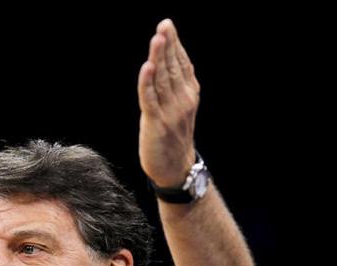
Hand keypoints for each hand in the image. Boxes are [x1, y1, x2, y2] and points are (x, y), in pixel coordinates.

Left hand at [138, 18, 199, 188]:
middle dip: (168, 45)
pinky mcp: (155, 123)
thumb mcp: (181, 107)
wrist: (176, 168)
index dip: (175, 44)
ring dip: (159, 58)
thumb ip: (178, 84)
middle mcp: (182, 100)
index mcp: (189, 94)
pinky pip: (150, 99)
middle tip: (164, 26)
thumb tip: (177, 58)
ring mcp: (170, 112)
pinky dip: (147, 83)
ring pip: (162, 80)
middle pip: (173, 68)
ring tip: (157, 39)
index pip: (182, 64)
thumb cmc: (175, 136)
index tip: (168, 25)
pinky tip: (146, 68)